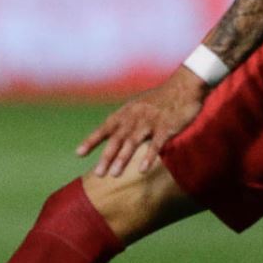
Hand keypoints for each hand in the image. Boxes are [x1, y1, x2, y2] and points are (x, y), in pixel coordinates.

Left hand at [77, 67, 210, 177]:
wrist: (183, 87)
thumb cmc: (159, 99)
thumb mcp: (137, 106)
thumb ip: (125, 120)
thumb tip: (111, 133)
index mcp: (126, 112)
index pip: (105, 128)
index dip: (92, 140)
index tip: (79, 154)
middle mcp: (134, 117)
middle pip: (117, 139)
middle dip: (106, 156)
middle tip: (98, 174)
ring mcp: (150, 122)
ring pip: (133, 142)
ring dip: (123, 158)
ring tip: (114, 174)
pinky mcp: (166, 127)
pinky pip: (155, 144)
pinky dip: (148, 157)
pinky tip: (142, 170)